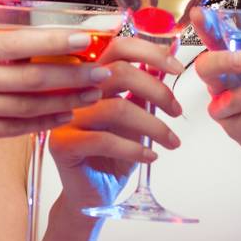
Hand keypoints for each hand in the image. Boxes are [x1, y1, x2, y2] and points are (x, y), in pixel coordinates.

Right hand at [0, 28, 110, 164]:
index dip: (53, 41)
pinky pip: (15, 128)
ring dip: (63, 101)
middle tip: (100, 73)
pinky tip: (65, 116)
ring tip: (90, 96)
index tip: (85, 39)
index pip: (16, 43)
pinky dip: (43, 122)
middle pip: (28, 77)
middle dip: (70, 75)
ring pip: (26, 105)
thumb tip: (43, 42)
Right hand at [48, 35, 185, 213]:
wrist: (91, 193)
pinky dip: (134, 148)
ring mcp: (66, 116)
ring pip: (117, 108)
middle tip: (176, 111)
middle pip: (118, 71)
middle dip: (157, 90)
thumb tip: (166, 62)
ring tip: (171, 142)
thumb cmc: (112, 153)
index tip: (177, 67)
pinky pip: (104, 140)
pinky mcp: (63, 144)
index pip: (118, 47)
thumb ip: (143, 90)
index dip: (150, 52)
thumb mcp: (134, 117)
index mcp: (92, 77)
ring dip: (153, 126)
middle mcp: (76, 91)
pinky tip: (150, 157)